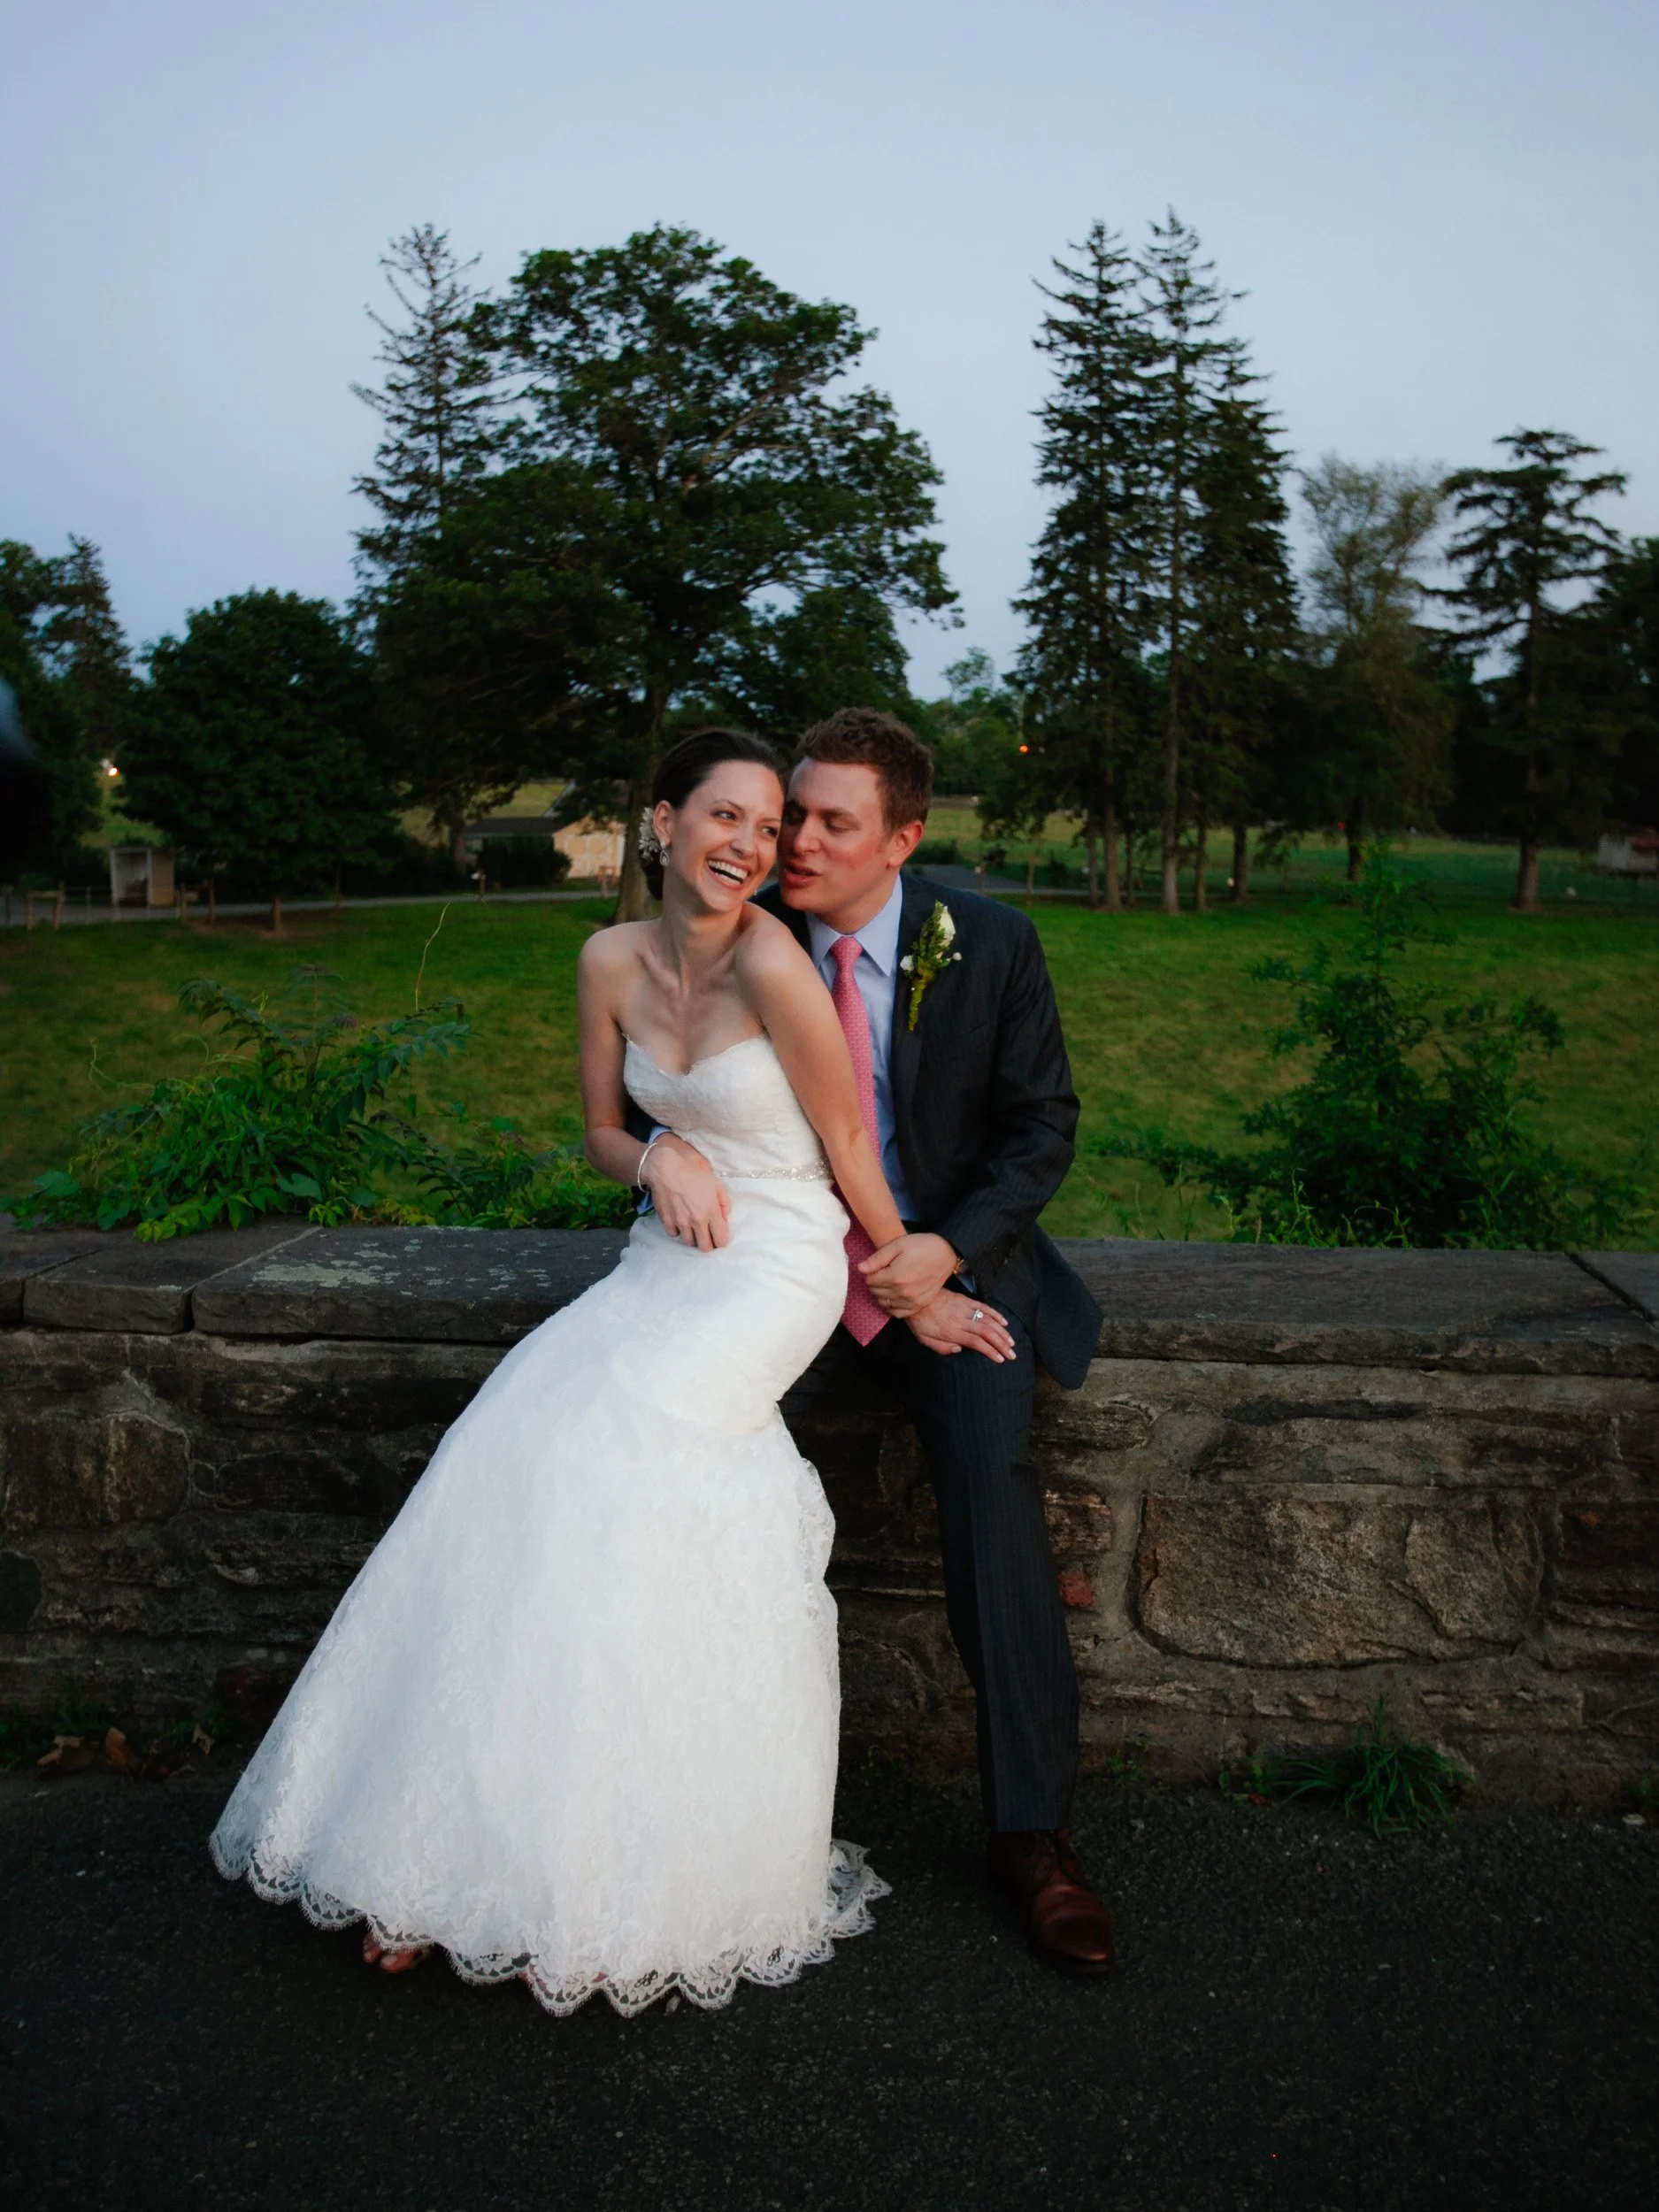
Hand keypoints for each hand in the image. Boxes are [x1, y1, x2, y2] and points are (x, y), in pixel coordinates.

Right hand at [640, 1134, 730, 1251]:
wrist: (666, 1169)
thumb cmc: (693, 1174)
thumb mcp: (716, 1184)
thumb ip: (724, 1203)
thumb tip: (724, 1218)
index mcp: (711, 1211)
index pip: (721, 1240)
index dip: (721, 1240)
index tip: (719, 1235)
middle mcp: (697, 1220)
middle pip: (705, 1247)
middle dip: (708, 1243)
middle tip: (706, 1234)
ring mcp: (681, 1222)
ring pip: (689, 1242)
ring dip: (692, 1237)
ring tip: (692, 1227)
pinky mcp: (667, 1221)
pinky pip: (674, 1234)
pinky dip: (677, 1230)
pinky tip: (679, 1221)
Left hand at [858, 1230, 960, 1318]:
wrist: (946, 1253)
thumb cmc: (921, 1246)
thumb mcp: (898, 1245)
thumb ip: (877, 1258)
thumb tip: (860, 1269)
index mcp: (895, 1276)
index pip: (869, 1281)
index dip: (871, 1272)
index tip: (879, 1266)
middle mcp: (902, 1292)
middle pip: (875, 1292)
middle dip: (875, 1282)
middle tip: (884, 1272)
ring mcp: (911, 1301)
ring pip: (884, 1303)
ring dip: (882, 1294)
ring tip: (890, 1282)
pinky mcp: (919, 1305)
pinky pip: (897, 1313)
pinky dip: (892, 1306)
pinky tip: (895, 1295)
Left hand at [905, 1289, 1015, 1362]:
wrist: (915, 1298)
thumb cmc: (920, 1322)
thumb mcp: (925, 1340)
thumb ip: (942, 1348)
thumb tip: (959, 1350)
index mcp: (952, 1332)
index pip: (976, 1343)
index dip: (990, 1351)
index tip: (1000, 1359)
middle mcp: (961, 1320)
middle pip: (987, 1333)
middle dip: (1002, 1344)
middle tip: (1012, 1354)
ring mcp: (965, 1309)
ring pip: (988, 1320)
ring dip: (1002, 1331)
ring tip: (1011, 1342)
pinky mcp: (965, 1300)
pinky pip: (984, 1307)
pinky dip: (996, 1314)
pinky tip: (1004, 1322)